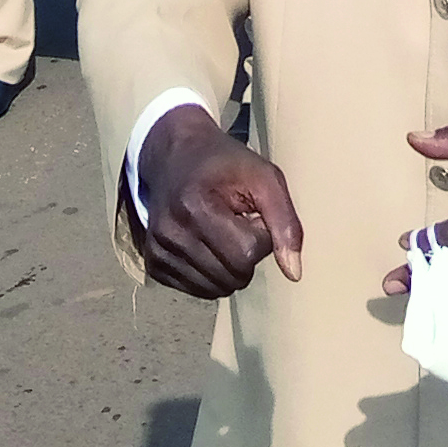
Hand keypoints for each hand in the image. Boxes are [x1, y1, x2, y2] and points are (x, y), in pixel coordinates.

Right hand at [135, 107, 306, 298]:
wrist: (174, 155)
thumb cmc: (226, 165)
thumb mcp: (265, 178)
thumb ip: (286, 224)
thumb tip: (294, 274)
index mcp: (196, 206)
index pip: (248, 254)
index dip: (261, 236)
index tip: (252, 212)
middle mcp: (170, 233)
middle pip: (233, 277)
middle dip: (247, 255)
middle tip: (237, 222)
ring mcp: (158, 251)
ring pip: (216, 289)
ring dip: (230, 267)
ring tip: (221, 232)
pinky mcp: (153, 264)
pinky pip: (198, 291)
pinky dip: (211, 274)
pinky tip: (205, 244)